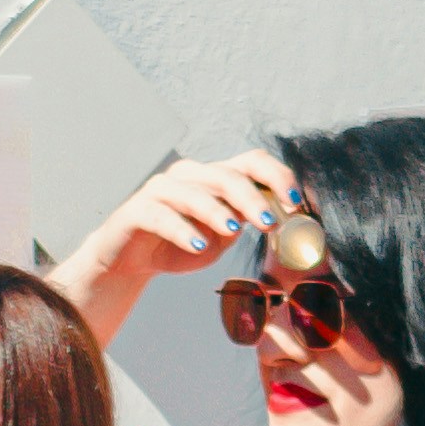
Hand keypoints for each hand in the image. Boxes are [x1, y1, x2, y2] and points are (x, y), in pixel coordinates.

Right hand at [48, 151, 297, 344]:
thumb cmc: (180, 246)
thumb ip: (246, 224)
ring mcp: (160, 190)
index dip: (277, 177)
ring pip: (194, 192)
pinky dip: (183, 231)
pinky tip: (199, 246)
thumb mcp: (221, 238)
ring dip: (217, 211)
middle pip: (226, 176)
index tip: (295, 203)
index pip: (251, 163)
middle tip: (269, 224)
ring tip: (233, 230)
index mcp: (214, 178)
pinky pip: (162, 216)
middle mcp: (189, 176)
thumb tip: (284, 221)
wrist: (129, 262)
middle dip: (251, 199)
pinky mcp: (137, 210)